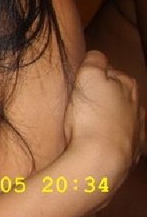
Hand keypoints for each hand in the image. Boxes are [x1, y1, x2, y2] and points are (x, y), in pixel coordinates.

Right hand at [64, 51, 143, 185]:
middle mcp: (137, 106)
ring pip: (122, 116)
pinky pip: (122, 139)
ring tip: (90, 123)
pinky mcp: (131, 153)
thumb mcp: (88, 77)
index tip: (79, 82)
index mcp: (127, 85)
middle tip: (82, 102)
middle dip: (104, 95)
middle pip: (118, 94)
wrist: (100, 160)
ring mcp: (136, 131)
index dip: (93, 74)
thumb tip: (97, 57)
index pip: (109, 70)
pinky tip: (100, 140)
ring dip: (111, 117)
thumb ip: (94, 61)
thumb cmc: (91, 115)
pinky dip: (113, 137)